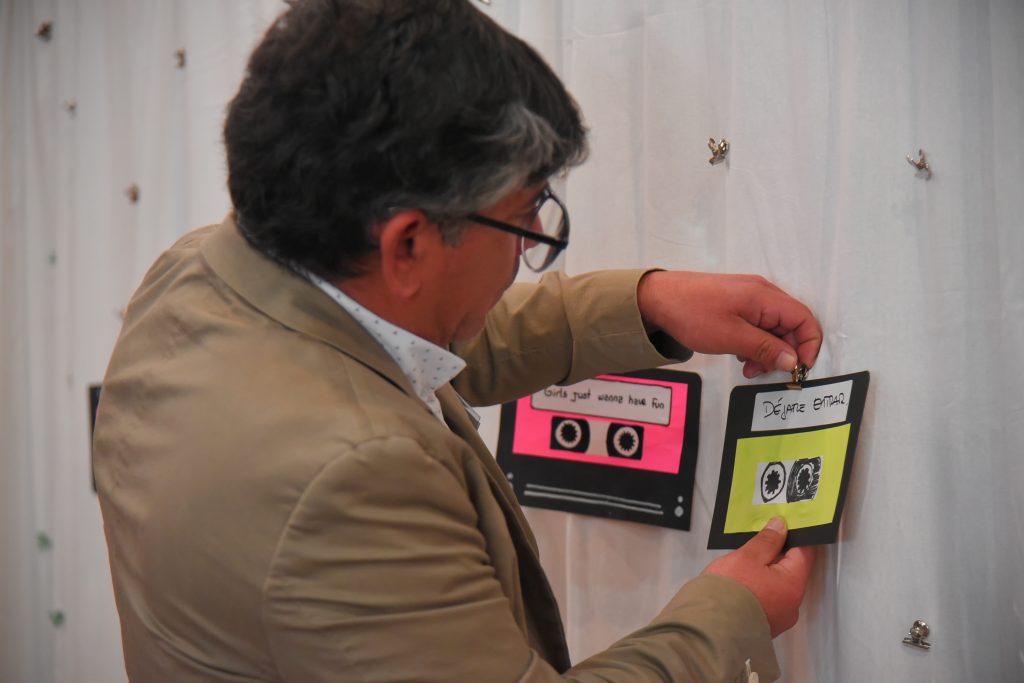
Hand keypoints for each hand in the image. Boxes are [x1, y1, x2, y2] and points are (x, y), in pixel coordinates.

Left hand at [636, 271, 821, 377]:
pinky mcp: (737, 304)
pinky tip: (738, 353)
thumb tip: (793, 361)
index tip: (797, 369)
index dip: (808, 346)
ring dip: (766, 351)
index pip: (805, 320)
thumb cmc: (691, 312)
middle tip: (760, 371)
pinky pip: (757, 325)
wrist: (658, 298)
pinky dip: (753, 343)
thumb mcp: (730, 337)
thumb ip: (765, 348)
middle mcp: (762, 293)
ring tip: (746, 365)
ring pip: (773, 328)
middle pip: (791, 326)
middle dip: (782, 353)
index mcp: (765, 297)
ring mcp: (749, 297)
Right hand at [702, 517, 815, 636]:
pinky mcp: (763, 626)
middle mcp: (791, 605)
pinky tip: (740, 582)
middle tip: (758, 541)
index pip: (805, 553)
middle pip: (790, 570)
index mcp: (793, 585)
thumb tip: (780, 527)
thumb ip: (767, 540)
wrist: (710, 630)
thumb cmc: (729, 593)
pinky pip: (766, 600)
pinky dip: (758, 588)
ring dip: (765, 573)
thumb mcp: (747, 557)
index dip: (794, 535)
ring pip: (777, 586)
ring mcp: (778, 618)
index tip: (782, 525)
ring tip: (743, 563)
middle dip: (776, 554)